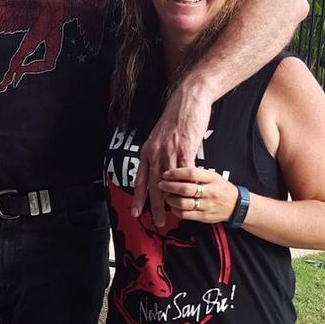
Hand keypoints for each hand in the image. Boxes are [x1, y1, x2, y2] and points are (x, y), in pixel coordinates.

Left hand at [132, 83, 212, 224]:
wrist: (187, 101)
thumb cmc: (175, 119)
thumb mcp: (159, 137)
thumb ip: (158, 153)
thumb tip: (158, 168)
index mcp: (148, 151)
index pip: (141, 179)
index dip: (138, 197)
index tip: (136, 212)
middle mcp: (155, 152)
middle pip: (153, 185)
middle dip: (154, 206)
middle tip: (156, 223)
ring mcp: (170, 150)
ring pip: (167, 182)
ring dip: (168, 201)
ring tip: (170, 216)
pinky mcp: (185, 147)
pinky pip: (185, 170)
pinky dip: (185, 185)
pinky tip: (188, 197)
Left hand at [158, 167, 237, 223]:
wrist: (236, 205)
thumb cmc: (221, 188)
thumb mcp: (213, 176)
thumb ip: (196, 174)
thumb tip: (175, 170)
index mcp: (212, 179)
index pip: (191, 174)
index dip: (176, 173)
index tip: (166, 174)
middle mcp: (210, 192)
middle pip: (185, 189)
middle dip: (169, 186)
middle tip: (161, 184)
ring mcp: (207, 205)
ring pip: (183, 203)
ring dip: (170, 199)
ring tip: (166, 195)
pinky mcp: (203, 217)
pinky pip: (185, 214)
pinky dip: (175, 210)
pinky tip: (172, 206)